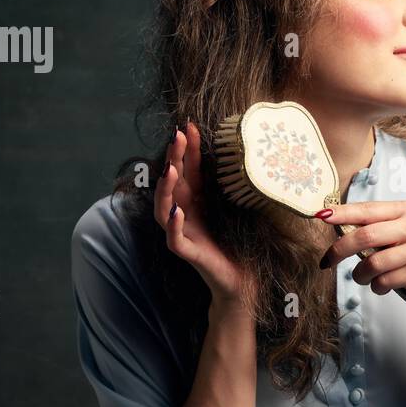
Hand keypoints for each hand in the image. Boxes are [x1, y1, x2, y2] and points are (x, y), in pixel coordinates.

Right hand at [155, 121, 255, 309]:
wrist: (242, 281)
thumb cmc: (238, 244)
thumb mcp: (235, 209)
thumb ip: (231, 186)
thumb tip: (239, 155)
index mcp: (196, 202)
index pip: (188, 171)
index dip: (188, 149)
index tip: (188, 125)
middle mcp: (185, 215)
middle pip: (172, 184)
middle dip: (173, 159)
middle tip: (177, 137)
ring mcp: (184, 234)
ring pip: (162, 209)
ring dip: (165, 189)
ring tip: (170, 169)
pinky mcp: (188, 254)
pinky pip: (174, 239)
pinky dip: (172, 225)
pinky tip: (176, 212)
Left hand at [318, 201, 405, 306]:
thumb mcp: (397, 233)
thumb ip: (372, 227)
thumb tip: (332, 221)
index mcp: (405, 210)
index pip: (367, 210)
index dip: (342, 213)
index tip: (321, 215)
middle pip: (366, 236)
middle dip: (340, 249)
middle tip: (327, 261)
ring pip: (373, 263)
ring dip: (360, 274)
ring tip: (363, 277)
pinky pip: (385, 281)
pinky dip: (376, 286)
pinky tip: (382, 285)